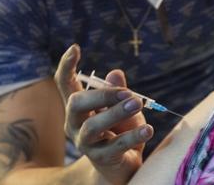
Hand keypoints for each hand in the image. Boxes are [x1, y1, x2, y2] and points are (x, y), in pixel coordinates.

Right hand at [54, 44, 152, 184]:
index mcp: (78, 106)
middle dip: (102, 95)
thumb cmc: (120, 130)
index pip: (65, 84)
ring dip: (116, 113)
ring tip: (137, 104)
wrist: (122, 166)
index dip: (67, 65)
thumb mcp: (123, 106)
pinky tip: (148, 129)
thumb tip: (115, 73)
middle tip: (128, 92)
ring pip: (92, 126)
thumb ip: (118, 91)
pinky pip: (114, 147)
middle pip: (76, 103)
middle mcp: (75, 123)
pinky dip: (132, 136)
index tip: (75, 47)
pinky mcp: (100, 159)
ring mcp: (85, 142)